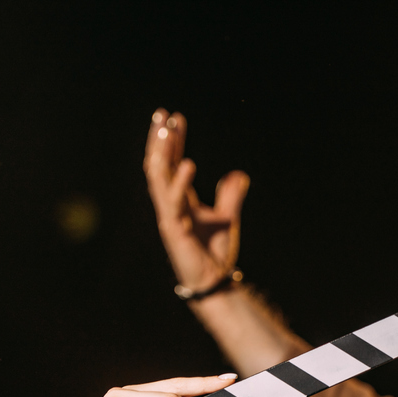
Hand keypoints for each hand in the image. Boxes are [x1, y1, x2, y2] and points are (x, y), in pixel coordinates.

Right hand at [144, 108, 249, 293]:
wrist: (214, 281)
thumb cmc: (214, 252)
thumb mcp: (226, 218)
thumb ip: (230, 196)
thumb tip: (239, 174)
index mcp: (179, 199)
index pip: (171, 162)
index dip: (173, 140)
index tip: (175, 117)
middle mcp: (169, 204)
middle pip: (159, 165)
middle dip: (160, 139)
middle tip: (162, 114)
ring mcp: (169, 216)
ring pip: (158, 178)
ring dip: (161, 152)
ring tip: (165, 129)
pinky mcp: (174, 230)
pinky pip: (173, 202)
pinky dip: (180, 182)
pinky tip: (187, 163)